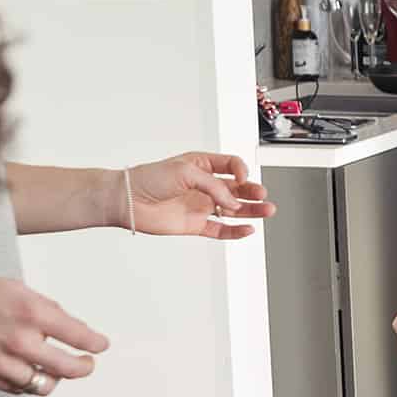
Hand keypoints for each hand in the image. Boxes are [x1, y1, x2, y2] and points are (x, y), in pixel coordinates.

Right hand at [0, 265, 108, 394]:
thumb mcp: (16, 288)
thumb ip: (45, 309)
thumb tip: (67, 325)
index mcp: (32, 313)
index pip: (80, 336)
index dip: (95, 344)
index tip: (100, 345)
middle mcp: (21, 341)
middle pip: (70, 368)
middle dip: (85, 366)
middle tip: (87, 362)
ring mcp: (3, 362)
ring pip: (45, 384)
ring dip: (56, 378)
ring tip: (58, 370)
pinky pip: (19, 389)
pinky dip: (28, 382)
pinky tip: (29, 371)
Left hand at [126, 153, 275, 239]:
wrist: (128, 200)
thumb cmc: (149, 179)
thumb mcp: (186, 171)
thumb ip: (214, 186)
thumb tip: (232, 203)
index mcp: (202, 166)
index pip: (232, 166)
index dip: (241, 171)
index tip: (242, 178)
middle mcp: (204, 186)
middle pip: (237, 189)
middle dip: (253, 191)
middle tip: (263, 196)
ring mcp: (201, 205)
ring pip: (234, 209)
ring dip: (251, 210)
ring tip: (267, 211)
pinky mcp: (196, 224)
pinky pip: (221, 229)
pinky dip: (236, 230)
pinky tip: (248, 228)